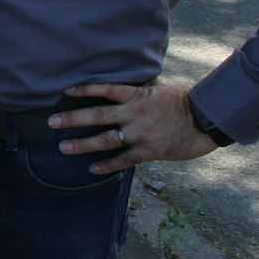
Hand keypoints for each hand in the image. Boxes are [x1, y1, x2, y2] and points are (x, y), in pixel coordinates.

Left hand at [48, 83, 220, 174]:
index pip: (105, 89)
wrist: (206, 120)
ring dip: (83, 144)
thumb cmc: (181, 103)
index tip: (65, 90)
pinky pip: (123, 160)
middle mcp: (135, 114)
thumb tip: (116, 92)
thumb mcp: (157, 90)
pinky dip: (107, 165)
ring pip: (106, 140)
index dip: (85, 89)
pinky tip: (92, 168)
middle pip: (98, 115)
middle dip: (73, 119)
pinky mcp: (149, 151)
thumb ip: (136, 93)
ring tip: (63, 147)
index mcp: (137, 96)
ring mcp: (141, 134)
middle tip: (52, 122)